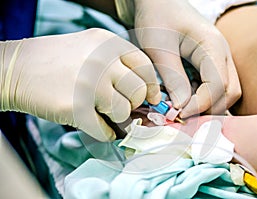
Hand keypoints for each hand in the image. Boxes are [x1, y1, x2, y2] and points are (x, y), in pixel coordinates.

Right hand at [0, 28, 160, 140]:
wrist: (16, 68)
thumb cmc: (56, 59)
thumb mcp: (90, 47)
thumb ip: (116, 62)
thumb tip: (144, 89)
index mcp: (107, 43)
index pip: (145, 65)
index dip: (152, 85)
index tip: (152, 97)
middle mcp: (102, 62)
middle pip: (138, 91)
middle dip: (133, 103)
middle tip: (121, 105)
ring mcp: (90, 85)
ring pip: (123, 112)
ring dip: (116, 118)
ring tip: (102, 112)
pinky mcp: (76, 109)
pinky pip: (104, 131)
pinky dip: (104, 133)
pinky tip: (96, 126)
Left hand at [133, 0, 240, 116]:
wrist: (156, 3)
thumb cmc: (156, 18)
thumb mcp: (159, 47)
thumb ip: (172, 77)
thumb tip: (181, 107)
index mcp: (212, 46)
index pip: (219, 85)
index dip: (201, 104)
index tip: (178, 114)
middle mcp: (221, 54)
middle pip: (230, 92)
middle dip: (209, 109)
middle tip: (183, 118)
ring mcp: (218, 59)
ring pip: (225, 92)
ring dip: (207, 106)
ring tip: (183, 112)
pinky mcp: (209, 64)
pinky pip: (215, 87)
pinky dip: (203, 99)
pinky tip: (184, 101)